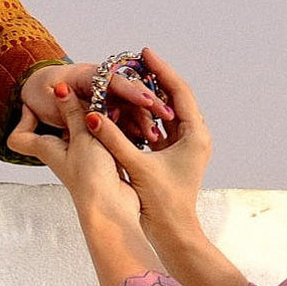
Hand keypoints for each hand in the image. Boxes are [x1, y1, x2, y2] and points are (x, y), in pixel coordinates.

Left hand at [8, 88, 140, 230]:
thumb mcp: (82, 137)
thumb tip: (59, 89)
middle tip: (87, 95)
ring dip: (97, 120)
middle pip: (60, 127)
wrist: (112, 208)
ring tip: (112, 109)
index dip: (25, 118)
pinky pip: (103, 141)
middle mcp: (62, 153)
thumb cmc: (91, 178)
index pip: (21, 136)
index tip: (38, 103)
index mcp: (48, 148)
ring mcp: (83, 158)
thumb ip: (73, 112)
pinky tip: (125, 125)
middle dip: (73, 110)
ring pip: (86, 131)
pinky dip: (111, 132)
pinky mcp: (102, 163)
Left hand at [21, 62, 173, 147]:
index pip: (114, 82)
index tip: (146, 101)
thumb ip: (74, 109)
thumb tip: (96, 115)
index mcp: (87, 75)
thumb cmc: (42, 95)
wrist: (37, 95)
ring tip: (156, 135)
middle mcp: (102, 83)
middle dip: (149, 104)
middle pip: (130, 92)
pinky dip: (136, 128)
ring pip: (132, 107)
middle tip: (166, 115)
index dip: (131, 91)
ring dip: (145, 119)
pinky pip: (127, 118)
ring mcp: (107, 96)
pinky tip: (147, 140)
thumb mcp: (50, 103)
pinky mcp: (109, 110)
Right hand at [83, 49, 211, 246]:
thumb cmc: (161, 202)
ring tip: (133, 74)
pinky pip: (162, 126)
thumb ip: (113, 139)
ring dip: (152, 95)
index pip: (179, 91)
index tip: (145, 52)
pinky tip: (131, 103)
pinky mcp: (176, 155)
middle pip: (177, 97)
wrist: (174, 232)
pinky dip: (148, 114)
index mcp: (195, 134)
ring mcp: (187, 145)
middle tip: (138, 58)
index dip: (161, 70)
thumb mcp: (135, 165)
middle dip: (157, 78)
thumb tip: (90, 115)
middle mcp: (196, 136)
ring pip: (169, 111)